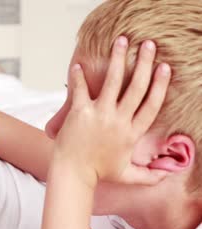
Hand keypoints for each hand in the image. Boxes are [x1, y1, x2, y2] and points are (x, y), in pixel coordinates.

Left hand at [54, 37, 170, 187]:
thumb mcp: (128, 176)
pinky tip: (78, 64)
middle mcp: (119, 121)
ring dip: (118, 59)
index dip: (160, 85)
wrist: (73, 175)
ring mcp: (100, 115)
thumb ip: (149, 175)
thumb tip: (167, 174)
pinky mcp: (80, 112)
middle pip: (137, 87)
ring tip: (122, 40)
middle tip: (149, 45)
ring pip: (113, 81)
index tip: (165, 68)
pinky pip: (80, 89)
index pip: (151, 104)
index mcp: (132, 133)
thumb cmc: (98, 173)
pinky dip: (78, 77)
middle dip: (145, 63)